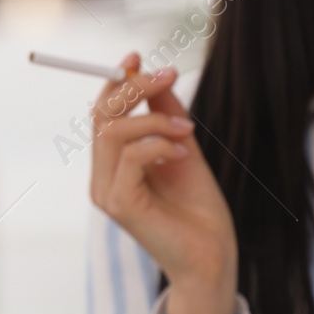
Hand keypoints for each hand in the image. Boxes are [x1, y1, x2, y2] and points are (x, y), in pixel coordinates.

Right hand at [89, 53, 238, 313]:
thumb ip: (166, 114)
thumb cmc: (198, 209)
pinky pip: (131, 155)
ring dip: (155, 119)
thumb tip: (155, 74)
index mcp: (112, 165)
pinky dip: (160, 143)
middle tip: (167, 75)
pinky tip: (184, 153)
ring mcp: (106, 192)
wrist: (212, 257)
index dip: (115, 81)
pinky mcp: (120, 205)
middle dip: (133, 87)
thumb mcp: (183, 147)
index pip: (101, 114)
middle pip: (101, 115)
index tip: (138, 56)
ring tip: (188, 131)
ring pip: (115, 132)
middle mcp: (102, 178)